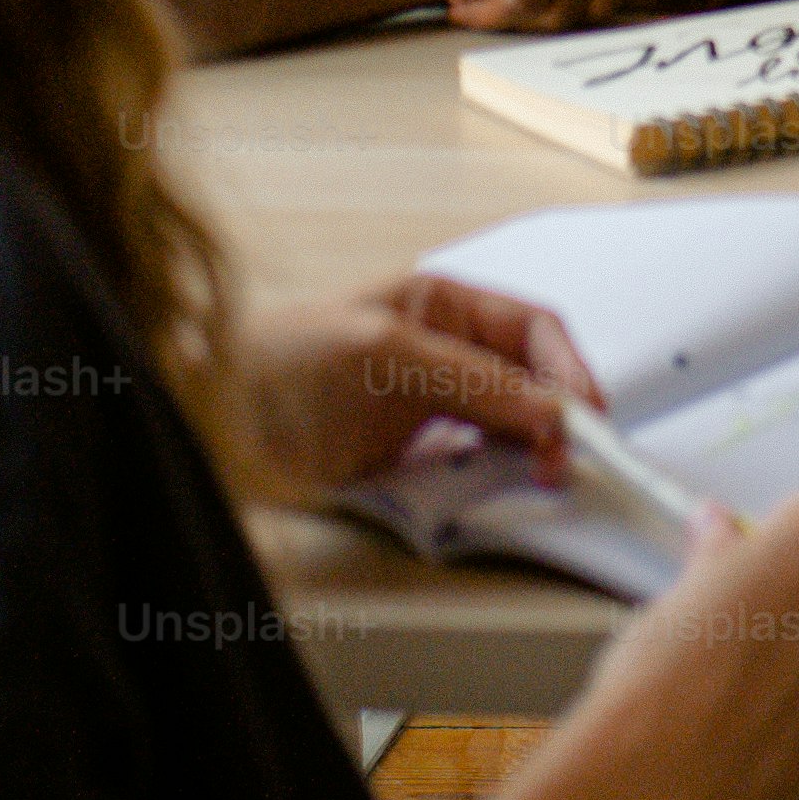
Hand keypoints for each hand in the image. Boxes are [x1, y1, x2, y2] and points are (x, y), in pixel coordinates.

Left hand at [241, 272, 605, 494]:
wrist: (212, 420)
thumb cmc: (281, 362)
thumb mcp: (382, 353)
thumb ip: (470, 378)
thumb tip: (548, 410)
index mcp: (444, 307)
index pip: (533, 332)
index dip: (569, 372)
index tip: (586, 420)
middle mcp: (446, 355)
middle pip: (532, 384)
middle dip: (559, 420)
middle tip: (568, 462)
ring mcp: (431, 410)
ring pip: (512, 431)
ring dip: (533, 455)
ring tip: (543, 479)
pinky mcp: (412, 460)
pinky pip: (474, 470)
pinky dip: (495, 483)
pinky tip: (499, 492)